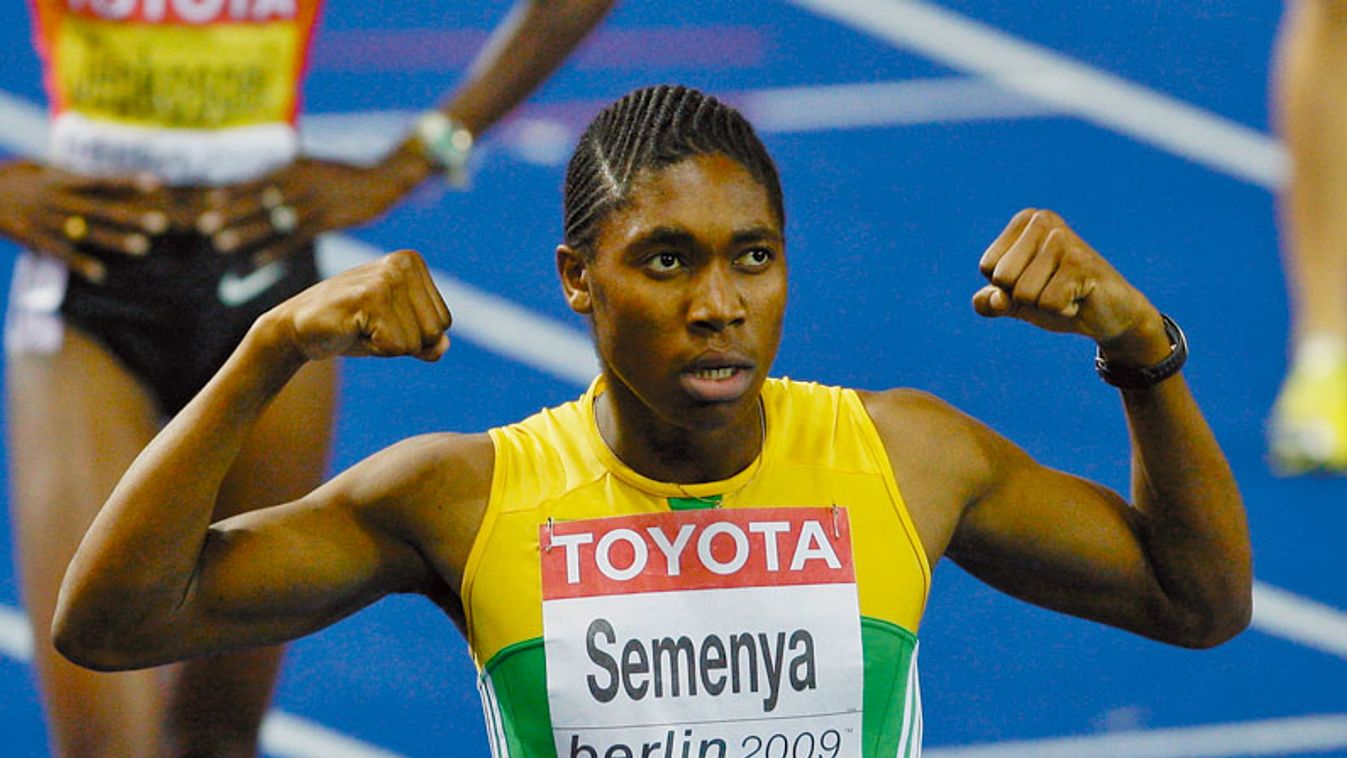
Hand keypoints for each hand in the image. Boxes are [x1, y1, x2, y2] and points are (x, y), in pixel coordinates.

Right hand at [0, 160, 176, 282]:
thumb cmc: (10, 178)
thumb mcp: (38, 167)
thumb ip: (68, 173)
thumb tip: (98, 175)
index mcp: (62, 180)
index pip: (102, 180)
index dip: (129, 181)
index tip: (157, 183)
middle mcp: (59, 199)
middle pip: (102, 208)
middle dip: (132, 216)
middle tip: (162, 223)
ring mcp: (47, 219)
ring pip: (87, 231)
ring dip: (116, 240)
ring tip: (143, 247)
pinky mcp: (32, 237)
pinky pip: (60, 253)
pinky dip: (80, 263)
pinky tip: (100, 275)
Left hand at [198, 154, 424, 265]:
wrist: (384, 179)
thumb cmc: (348, 175)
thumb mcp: (318, 165)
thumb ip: (294, 170)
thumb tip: (269, 176)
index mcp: (297, 167)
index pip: (258, 180)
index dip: (233, 190)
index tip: (209, 201)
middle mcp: (303, 183)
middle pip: (260, 199)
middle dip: (231, 212)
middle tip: (205, 224)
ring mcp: (316, 203)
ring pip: (274, 219)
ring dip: (246, 231)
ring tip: (221, 242)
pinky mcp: (329, 221)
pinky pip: (296, 238)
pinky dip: (275, 250)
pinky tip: (257, 261)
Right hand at [270, 249, 450, 362]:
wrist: (295, 327)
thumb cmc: (349, 328)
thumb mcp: (395, 331)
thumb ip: (424, 338)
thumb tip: (442, 347)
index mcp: (412, 263)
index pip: (443, 322)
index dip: (412, 335)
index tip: (381, 322)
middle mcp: (402, 263)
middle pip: (434, 332)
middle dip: (402, 342)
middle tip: (369, 326)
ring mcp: (386, 278)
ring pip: (416, 342)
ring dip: (386, 346)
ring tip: (360, 326)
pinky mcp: (370, 297)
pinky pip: (395, 346)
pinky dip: (373, 349)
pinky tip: (352, 330)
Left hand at [972, 209, 1167, 362]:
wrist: (1110, 314)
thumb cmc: (1058, 301)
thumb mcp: (1016, 303)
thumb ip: (991, 302)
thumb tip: (990, 300)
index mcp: (1024, 221)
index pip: (987, 267)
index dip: (1007, 287)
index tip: (1037, 280)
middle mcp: (1043, 221)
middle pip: (1003, 278)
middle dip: (1024, 297)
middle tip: (1053, 288)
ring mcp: (1063, 239)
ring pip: (1023, 293)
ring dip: (1044, 304)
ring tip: (1067, 292)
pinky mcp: (1081, 262)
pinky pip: (1048, 303)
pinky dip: (1063, 309)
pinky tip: (1080, 297)